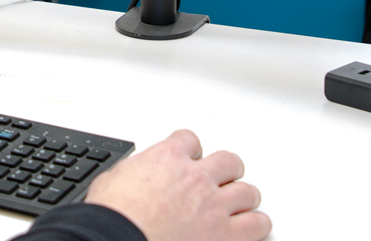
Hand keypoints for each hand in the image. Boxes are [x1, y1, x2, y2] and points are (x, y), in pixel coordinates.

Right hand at [85, 129, 270, 240]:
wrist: (120, 238)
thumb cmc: (113, 215)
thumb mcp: (112, 180)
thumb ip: (133, 173)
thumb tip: (131, 177)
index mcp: (167, 159)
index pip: (190, 140)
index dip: (190, 149)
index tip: (189, 156)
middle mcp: (196, 178)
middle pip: (228, 161)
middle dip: (226, 170)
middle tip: (220, 178)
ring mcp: (214, 206)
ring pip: (248, 191)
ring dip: (243, 197)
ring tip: (238, 204)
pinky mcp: (226, 235)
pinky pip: (258, 224)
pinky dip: (256, 224)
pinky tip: (250, 227)